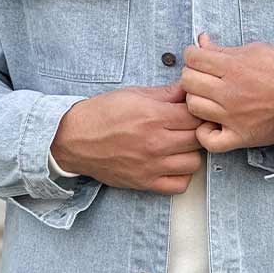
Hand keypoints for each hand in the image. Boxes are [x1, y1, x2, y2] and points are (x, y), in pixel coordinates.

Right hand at [50, 82, 203, 194]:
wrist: (74, 139)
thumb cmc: (102, 113)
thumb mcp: (134, 94)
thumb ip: (165, 93)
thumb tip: (188, 88)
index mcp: (154, 117)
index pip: (195, 116)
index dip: (199, 111)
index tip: (196, 109)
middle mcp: (156, 143)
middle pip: (198, 138)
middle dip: (198, 130)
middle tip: (190, 125)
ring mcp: (152, 166)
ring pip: (194, 163)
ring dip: (192, 152)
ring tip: (182, 144)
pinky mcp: (145, 182)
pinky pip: (179, 185)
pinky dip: (182, 175)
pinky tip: (174, 163)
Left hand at [180, 33, 273, 153]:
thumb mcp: (254, 51)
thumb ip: (224, 49)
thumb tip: (201, 41)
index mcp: (233, 66)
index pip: (192, 58)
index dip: (192, 55)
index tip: (199, 59)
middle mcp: (230, 91)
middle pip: (188, 82)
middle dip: (192, 75)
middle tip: (203, 78)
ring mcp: (233, 116)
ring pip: (193, 107)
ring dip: (197, 101)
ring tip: (208, 98)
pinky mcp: (240, 136)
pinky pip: (209, 140)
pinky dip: (205, 134)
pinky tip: (212, 124)